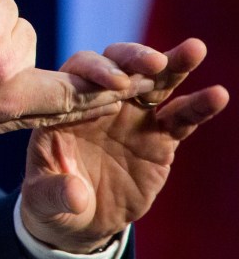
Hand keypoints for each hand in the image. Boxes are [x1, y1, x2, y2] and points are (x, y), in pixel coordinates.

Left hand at [20, 38, 228, 253]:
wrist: (82, 214)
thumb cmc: (53, 198)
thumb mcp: (44, 199)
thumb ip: (54, 192)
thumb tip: (76, 195)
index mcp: (64, 105)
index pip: (77, 74)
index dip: (94, 72)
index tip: (114, 82)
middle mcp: (99, 101)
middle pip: (116, 66)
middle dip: (134, 59)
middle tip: (154, 61)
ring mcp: (131, 116)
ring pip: (153, 83)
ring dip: (173, 65)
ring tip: (195, 49)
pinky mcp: (159, 137)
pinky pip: (180, 118)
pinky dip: (198, 106)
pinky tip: (217, 95)